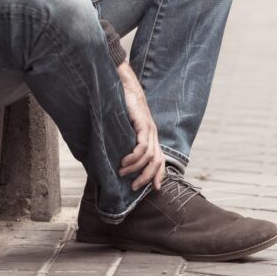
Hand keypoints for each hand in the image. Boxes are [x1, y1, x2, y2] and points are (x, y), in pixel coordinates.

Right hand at [116, 63, 164, 190]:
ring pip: (149, 156)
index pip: (160, 159)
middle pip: (157, 162)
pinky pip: (142, 146)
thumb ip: (126, 140)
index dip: (159, 175)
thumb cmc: (121, 106)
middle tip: (134, 187)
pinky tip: (125, 161)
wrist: (123, 86)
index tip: (155, 189)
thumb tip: (116, 157)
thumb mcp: (126, 127)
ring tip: (122, 172)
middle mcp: (153, 134)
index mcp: (151, 136)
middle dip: (148, 177)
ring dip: (136, 168)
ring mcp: (149, 129)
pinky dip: (134, 157)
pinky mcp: (143, 124)